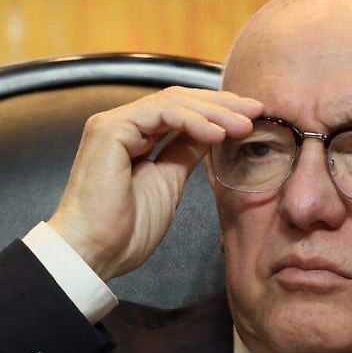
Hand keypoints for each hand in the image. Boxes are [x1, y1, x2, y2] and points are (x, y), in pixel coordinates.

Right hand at [48, 87, 263, 279]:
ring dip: (214, 111)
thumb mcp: (168, 184)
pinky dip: (192, 120)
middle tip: (257, 112)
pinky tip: (217, 134)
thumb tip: (211, 135)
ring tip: (244, 125)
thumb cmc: (125, 231)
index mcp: (133, 137)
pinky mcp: (110, 129)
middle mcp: (122, 124)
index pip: (181, 111)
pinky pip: (160, 113)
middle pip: (179, 99)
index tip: (252, 119)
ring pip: (172, 101)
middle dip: (222, 105)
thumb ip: (184, 154)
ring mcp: (114, 124)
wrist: (94, 253)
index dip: (218, 111)